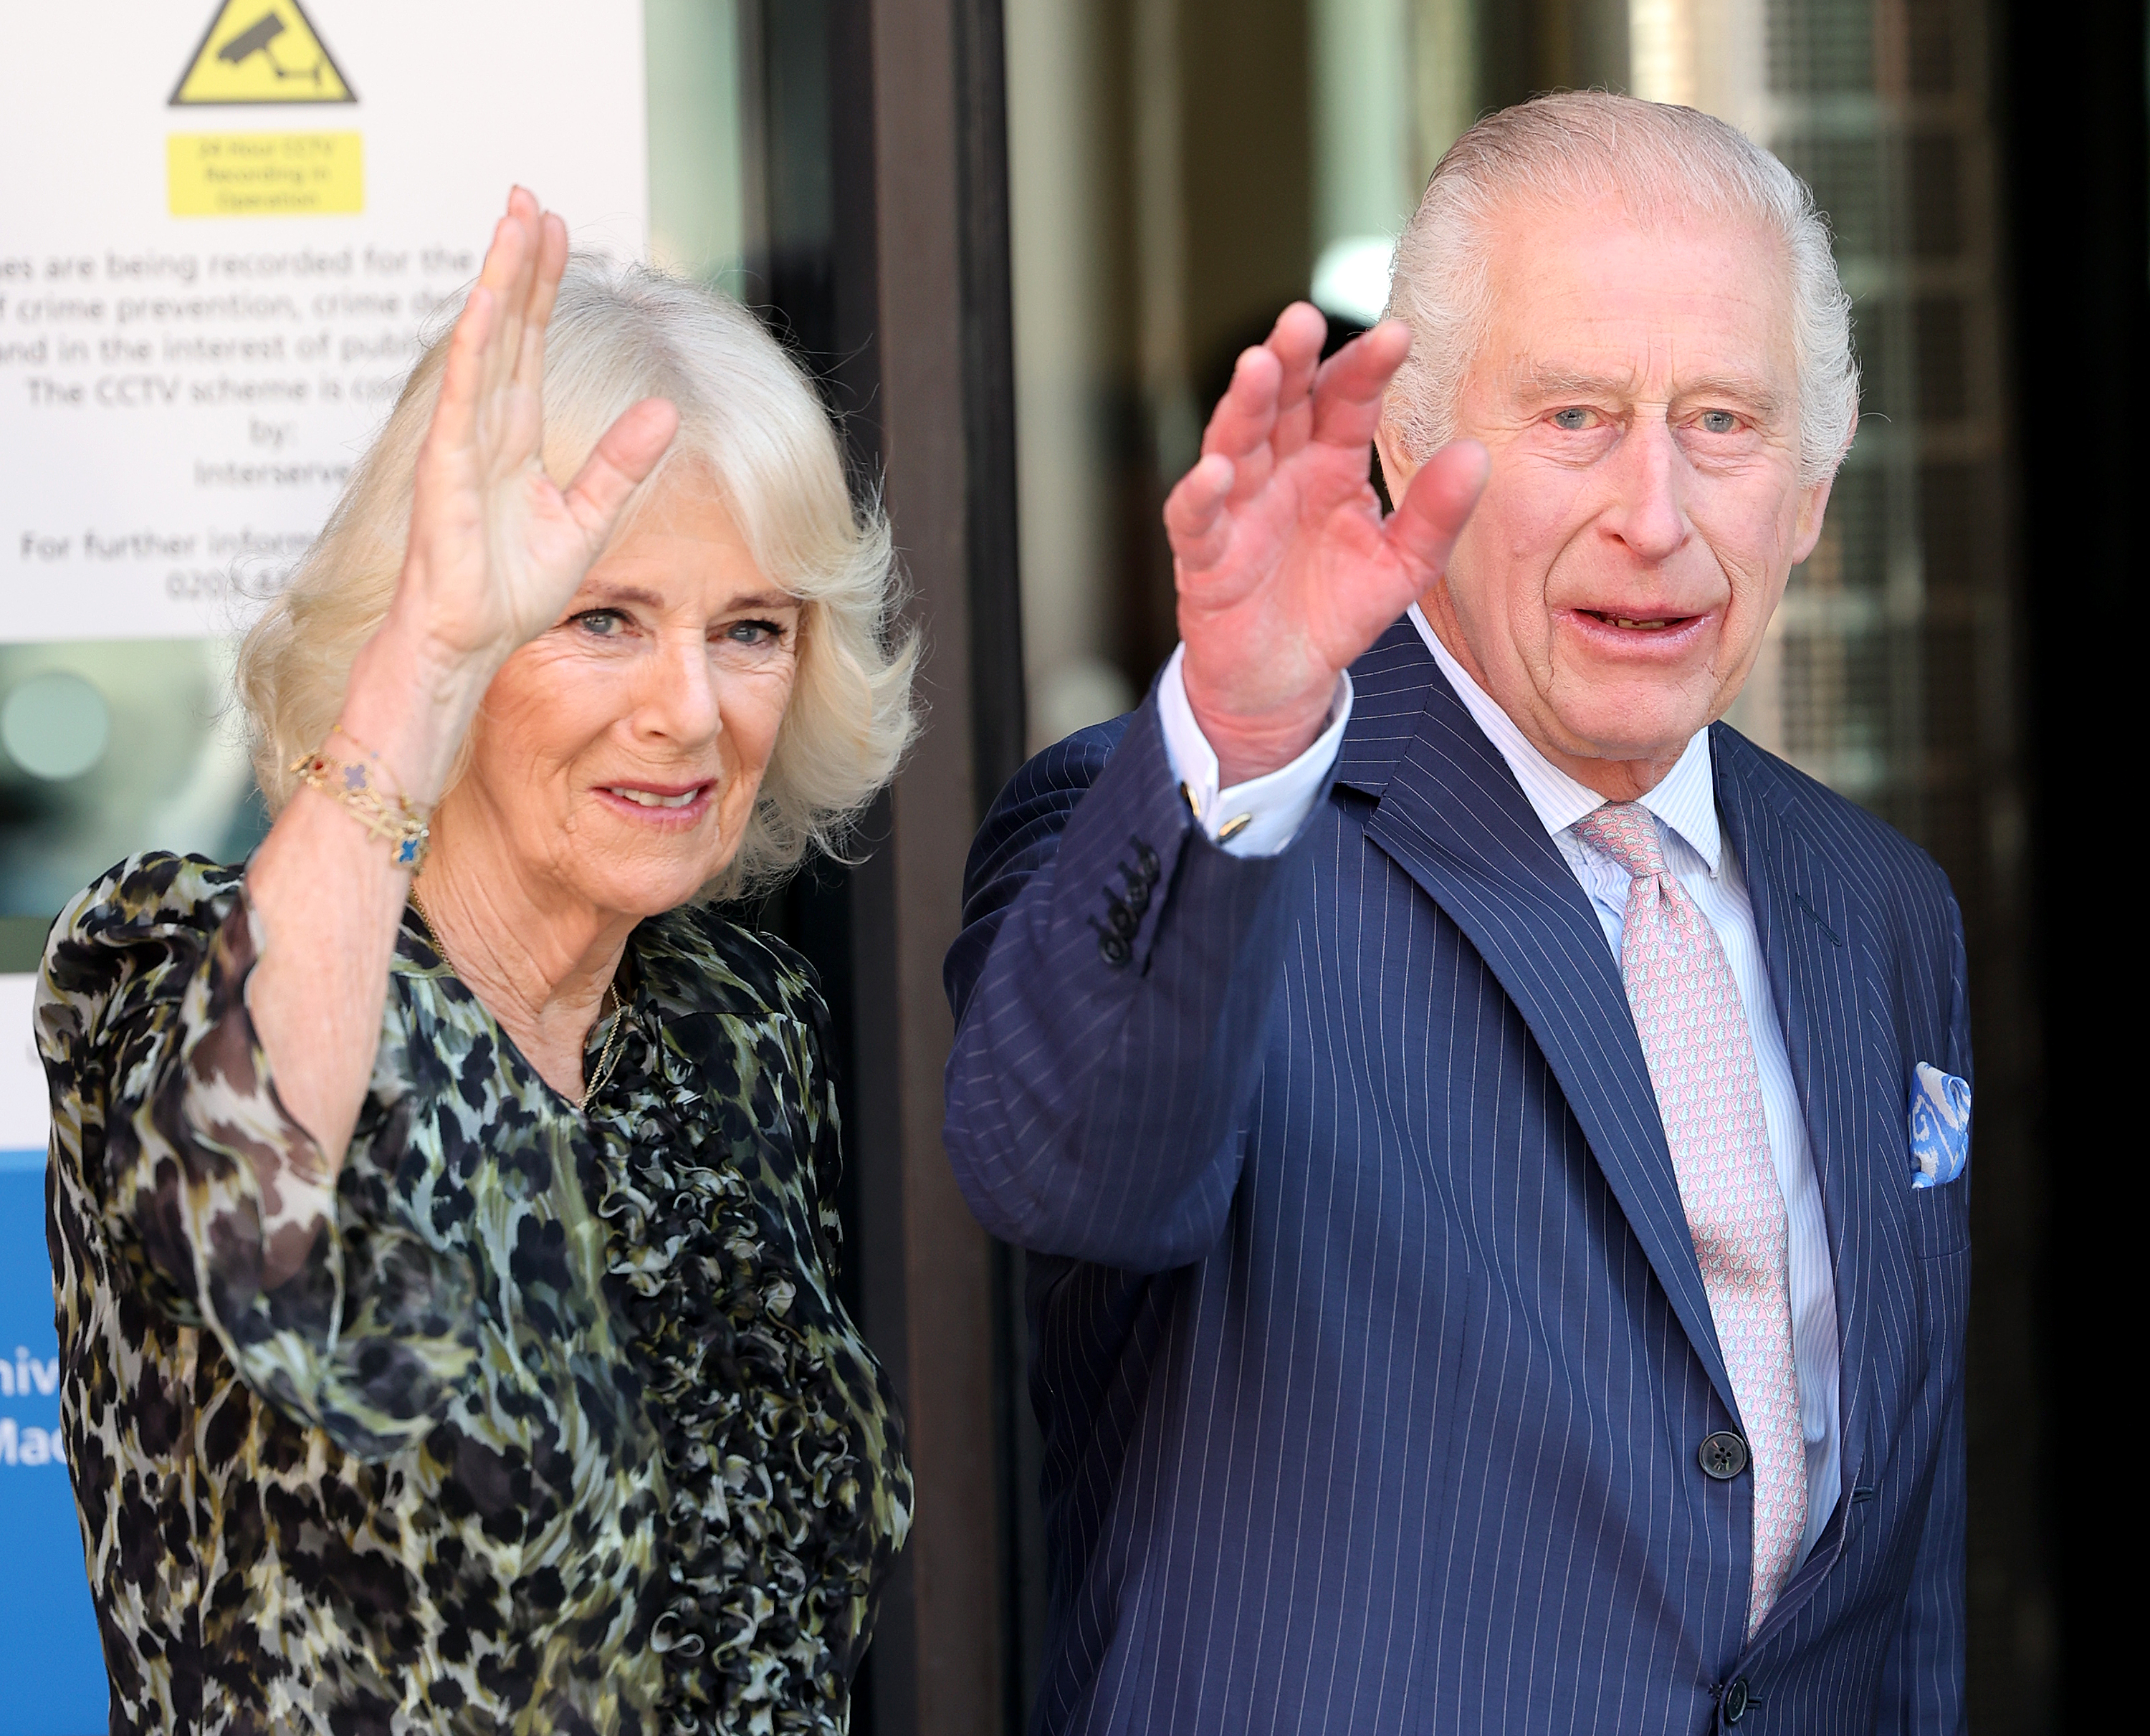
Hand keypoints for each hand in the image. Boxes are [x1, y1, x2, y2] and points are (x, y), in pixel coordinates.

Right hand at [387, 187, 678, 681]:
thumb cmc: (512, 589)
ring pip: (485, 345)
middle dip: (517, 261)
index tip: (555, 229)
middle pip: (507, 327)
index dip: (541, 285)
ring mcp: (461, 442)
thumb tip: (665, 411)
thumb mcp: (586, 520)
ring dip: (498, 282)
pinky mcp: (445, 469)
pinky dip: (476, 349)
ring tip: (512, 222)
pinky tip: (488, 303)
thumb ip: (621, 464)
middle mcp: (485, 427)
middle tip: (528, 196)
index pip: (530, 344)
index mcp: (514, 437)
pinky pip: (463, 397)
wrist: (472, 639)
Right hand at [1165, 303, 1487, 783]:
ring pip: (1236, 443)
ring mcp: (1237, 508)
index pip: (1346, 401)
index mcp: (1331, 462)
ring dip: (1244, 405)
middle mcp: (1281, 471)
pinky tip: (1215, 471)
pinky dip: (1200, 494)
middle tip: (1304, 319)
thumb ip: (1437, 516)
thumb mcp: (1402, 567)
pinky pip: (1196, 519)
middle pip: (1282, 402)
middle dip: (1291, 360)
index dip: (1366, 368)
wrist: (1282, 680)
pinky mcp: (1204, 556)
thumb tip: (1477, 454)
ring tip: (1259, 367)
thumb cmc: (1335, 609)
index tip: (1398, 335)